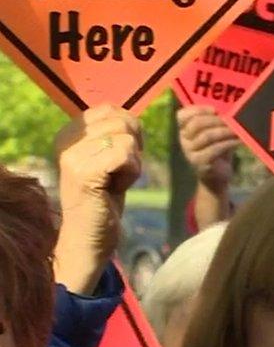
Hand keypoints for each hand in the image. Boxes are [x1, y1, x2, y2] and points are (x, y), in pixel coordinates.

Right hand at [54, 104, 141, 294]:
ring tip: (113, 182)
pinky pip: (126, 155)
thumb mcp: (109, 160)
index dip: (129, 133)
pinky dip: (132, 173)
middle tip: (116, 174)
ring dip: (132, 164)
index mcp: (69, 132)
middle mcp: (66, 139)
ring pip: (127, 138)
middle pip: (122, 121)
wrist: (90, 237)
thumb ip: (116, 136)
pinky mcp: (83, 172)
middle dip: (133, 149)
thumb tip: (134, 117)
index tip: (116, 160)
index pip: (111, 109)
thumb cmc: (104, 199)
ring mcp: (72, 155)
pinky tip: (115, 189)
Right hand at [177, 106, 237, 193]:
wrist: (216, 177)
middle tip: (232, 120)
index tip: (215, 109)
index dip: (198, 110)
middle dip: (216, 120)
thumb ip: (217, 123)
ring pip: (206, 136)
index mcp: (184, 130)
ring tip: (238, 130)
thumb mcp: (216, 134)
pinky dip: (228, 143)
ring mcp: (190, 153)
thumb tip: (230, 109)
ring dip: (225, 131)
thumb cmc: (218, 151)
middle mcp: (184, 141)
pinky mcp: (200, 163)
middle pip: (196, 124)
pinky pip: (214, 150)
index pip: (182, 116)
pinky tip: (238, 141)